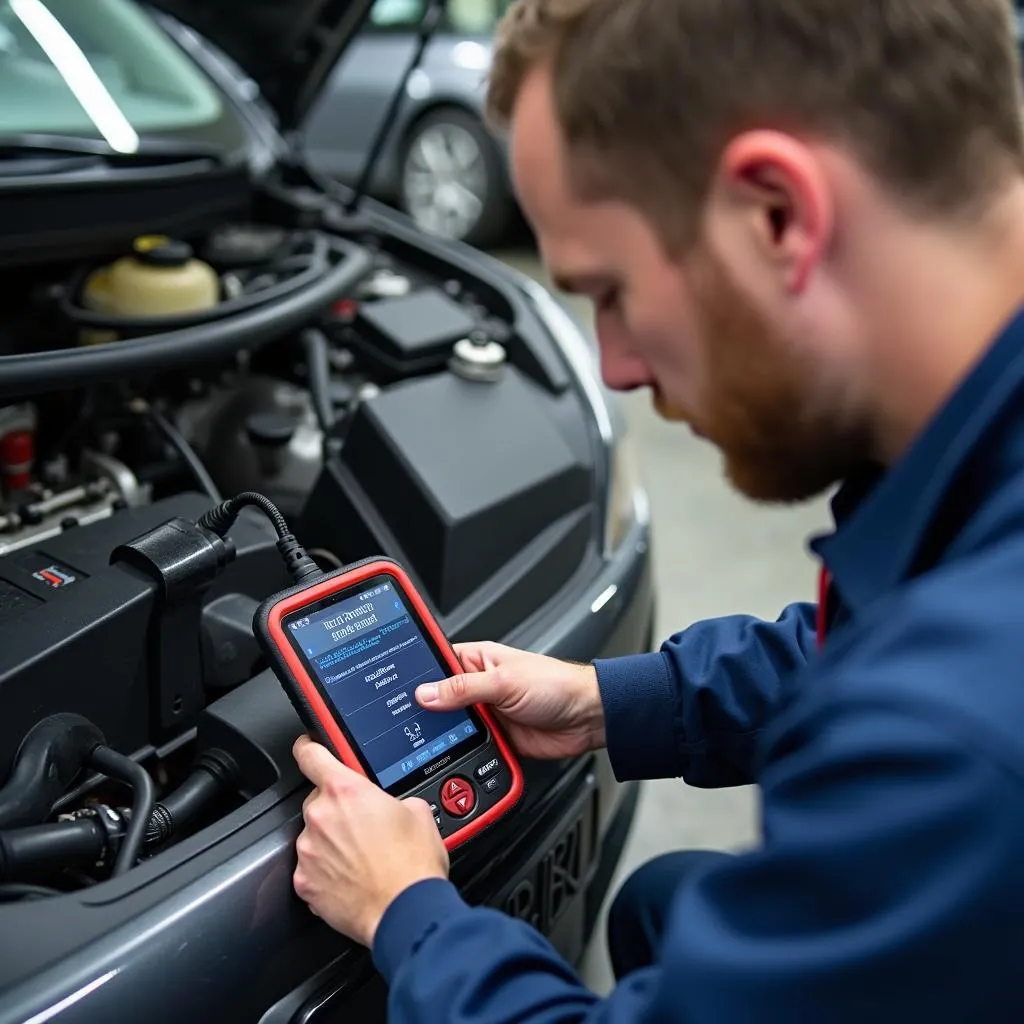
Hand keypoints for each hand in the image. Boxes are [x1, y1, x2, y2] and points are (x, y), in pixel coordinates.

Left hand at [292, 735, 448, 946]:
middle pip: (318, 800)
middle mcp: (321, 817)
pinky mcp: (304, 883)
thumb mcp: (418, 811)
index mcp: (346, 790)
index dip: (310, 747)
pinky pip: (311, 868)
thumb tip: (391, 805)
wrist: (405, 912)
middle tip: (363, 824)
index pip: (311, 755)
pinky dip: (326, 870)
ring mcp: (309, 852)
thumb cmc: (412, 865)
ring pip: (315, 835)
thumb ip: (393, 798)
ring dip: (332, 841)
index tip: (310, 747)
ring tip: (362, 857)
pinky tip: (352, 877)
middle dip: (337, 809)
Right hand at [415, 641, 605, 759]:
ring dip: (443, 736)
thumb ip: (464, 689)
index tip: (392, 686)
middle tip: (401, 722)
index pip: (435, 662)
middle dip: (424, 711)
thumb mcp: (504, 682)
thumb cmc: (556, 685)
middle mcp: (477, 686)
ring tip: (421, 743)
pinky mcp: (493, 740)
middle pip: (438, 699)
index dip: (416, 673)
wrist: (588, 718)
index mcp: (477, 660)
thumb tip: (426, 693)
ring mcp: (484, 715)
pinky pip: (468, 748)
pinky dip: (460, 755)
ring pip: (450, 728)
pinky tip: (447, 759)